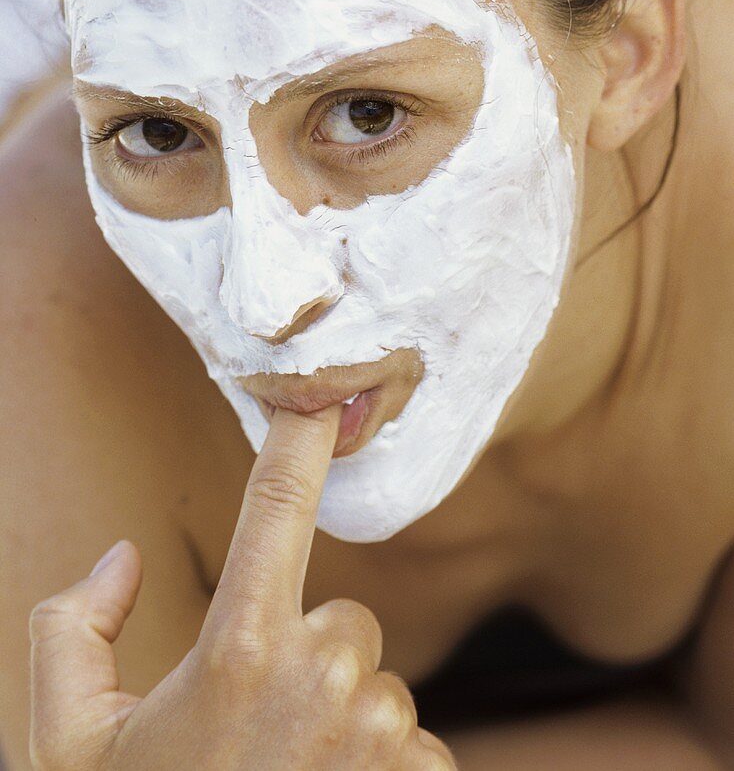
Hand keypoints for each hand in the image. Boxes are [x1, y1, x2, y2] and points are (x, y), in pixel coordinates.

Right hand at [29, 403, 455, 769]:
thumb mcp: (70, 746)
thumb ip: (70, 633)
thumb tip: (117, 560)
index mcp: (238, 647)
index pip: (275, 508)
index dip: (299, 438)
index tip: (325, 388)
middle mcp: (321, 677)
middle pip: (346, 619)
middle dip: (311, 658)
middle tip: (259, 732)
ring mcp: (380, 735)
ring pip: (377, 687)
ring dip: (346, 721)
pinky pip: (416, 746)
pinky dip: (384, 770)